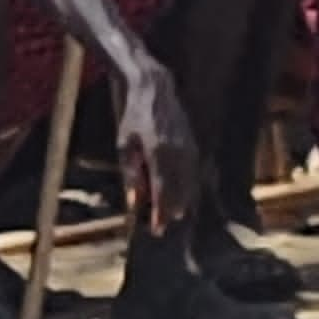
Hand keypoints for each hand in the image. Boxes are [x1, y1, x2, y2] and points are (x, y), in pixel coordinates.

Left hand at [113, 65, 202, 236]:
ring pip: (190, 182)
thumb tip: (134, 203)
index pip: (161, 189)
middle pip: (179, 189)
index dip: (160, 211)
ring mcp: (189, 147)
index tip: (157, 229)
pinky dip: (189, 186)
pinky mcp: (194, 144)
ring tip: (174, 215)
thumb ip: (130, 175)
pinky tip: (184, 195)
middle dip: (171, 210)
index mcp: (158, 151)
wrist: (155, 89)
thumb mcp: (124, 145)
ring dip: (183, 200)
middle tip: (163, 226)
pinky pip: (194, 171)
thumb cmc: (134, 118)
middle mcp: (177, 151)